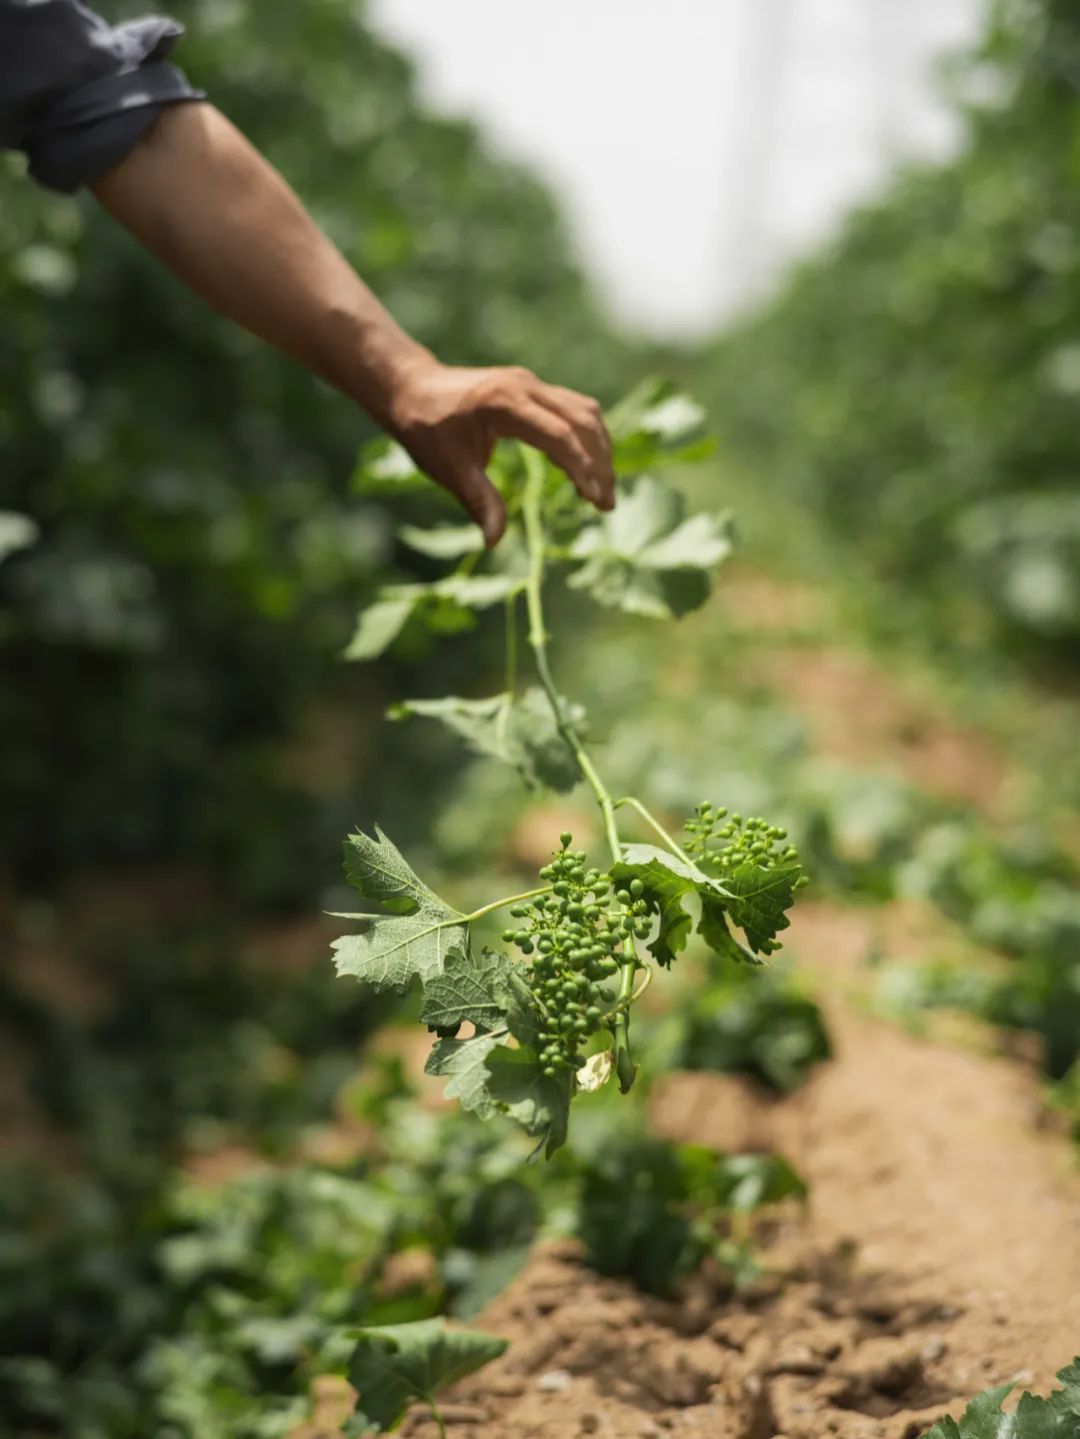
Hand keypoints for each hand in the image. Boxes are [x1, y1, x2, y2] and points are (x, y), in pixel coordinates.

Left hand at [388, 360, 615, 545]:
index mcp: (504, 404)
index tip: (595, 500)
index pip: (559, 435)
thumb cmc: (426, 430)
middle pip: (582, 420)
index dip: (582, 468)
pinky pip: (573, 408)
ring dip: (599, 448)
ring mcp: (531, 383)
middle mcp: (525, 386)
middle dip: (600, 463)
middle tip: (607, 504)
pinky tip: (582, 469)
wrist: (411, 388)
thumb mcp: (449, 470)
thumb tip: (494, 541)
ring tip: (600, 491)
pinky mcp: (532, 388)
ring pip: (584, 411)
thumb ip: (478, 501)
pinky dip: (586, 437)